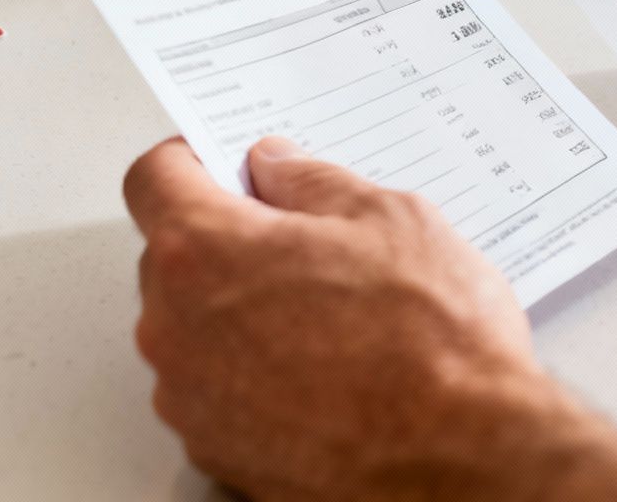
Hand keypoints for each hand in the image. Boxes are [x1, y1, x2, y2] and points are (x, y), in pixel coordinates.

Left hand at [124, 137, 616, 501]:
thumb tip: (277, 169)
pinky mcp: (216, 450)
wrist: (462, 457)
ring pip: (195, 327)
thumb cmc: (432, 343)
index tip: (224, 165)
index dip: (191, 160)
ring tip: (331, 318)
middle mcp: (176, 327)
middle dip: (228, 240)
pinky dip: (254, 373)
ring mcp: (191, 398)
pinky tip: (324, 370)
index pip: (154, 180)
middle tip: (306, 243)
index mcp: (207, 251)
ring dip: (240, 311)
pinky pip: (216, 390)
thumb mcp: (390, 218)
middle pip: (172, 256)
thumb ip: (312, 182)